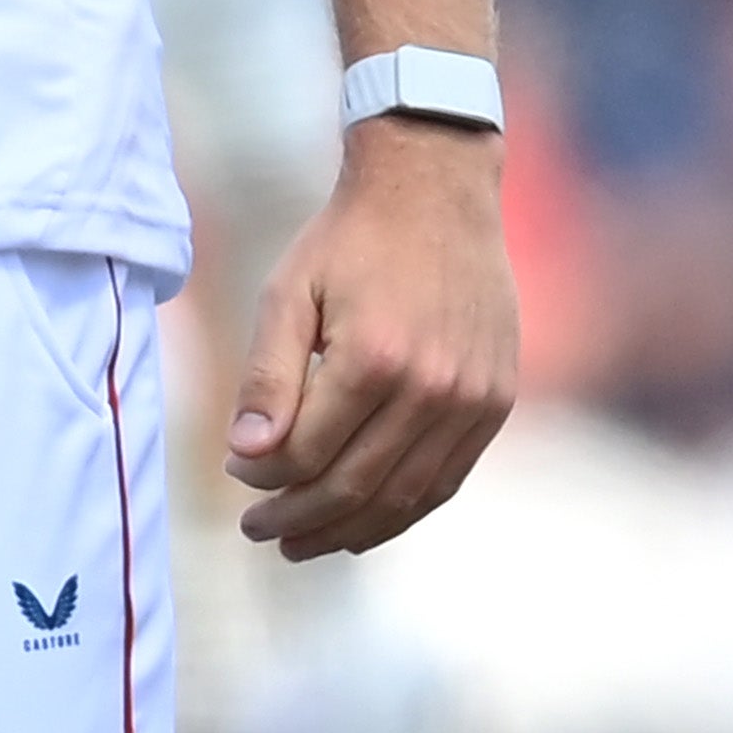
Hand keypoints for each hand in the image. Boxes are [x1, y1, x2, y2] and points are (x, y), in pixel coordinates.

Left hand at [226, 118, 515, 556]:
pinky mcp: (495, 401)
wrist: (436, 190)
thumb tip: (245, 454)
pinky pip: (446, 479)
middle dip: (297, 518)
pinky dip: (402, 511)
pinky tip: (362, 523)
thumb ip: (267, 378)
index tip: (236, 471)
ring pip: (404, 497)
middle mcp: (431, 386)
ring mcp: (472, 399)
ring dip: (346, 531)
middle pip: (353, 486)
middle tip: (257, 529)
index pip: (307, 453)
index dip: (264, 477)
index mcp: (372, 358)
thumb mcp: (288, 294)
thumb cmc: (351, 241)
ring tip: (302, 542)